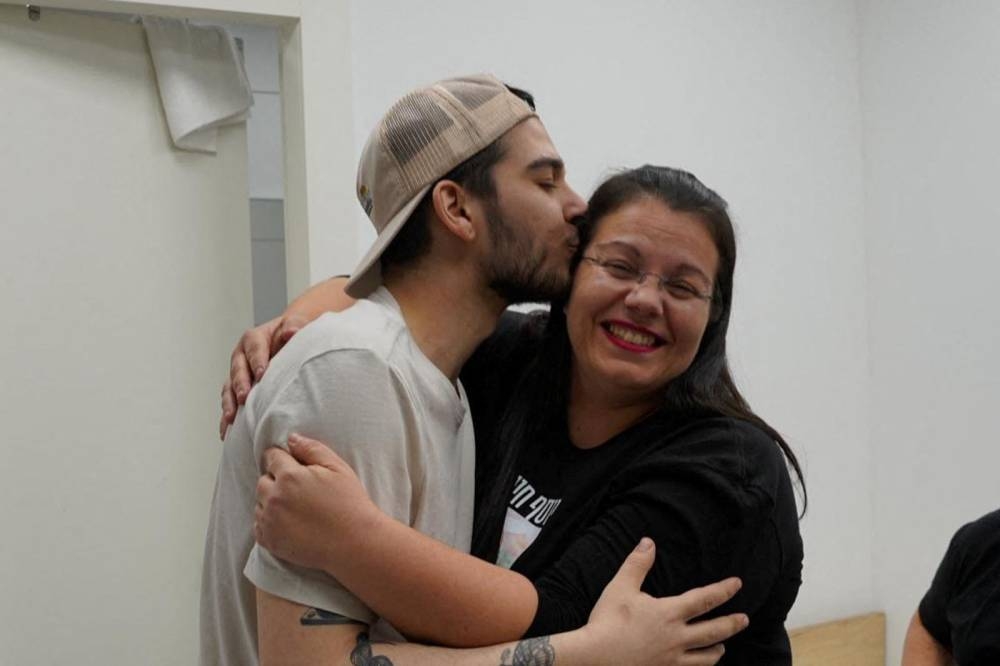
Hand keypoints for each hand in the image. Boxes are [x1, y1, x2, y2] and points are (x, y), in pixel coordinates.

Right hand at [219, 313, 308, 438]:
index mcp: (255, 338)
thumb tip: (291, 331)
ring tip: (231, 417)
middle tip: (243, 397)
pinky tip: (226, 430)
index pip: (255, 348)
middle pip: (238, 369)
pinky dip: (227, 415)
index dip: (257, 360)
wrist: (289, 340)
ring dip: (229, 402)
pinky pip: (229, 401)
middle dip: (240, 384)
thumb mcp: (296, 325)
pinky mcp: (237, 388)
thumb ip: (294, 326)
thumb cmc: (293, 334)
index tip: (261, 373)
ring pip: (229, 386)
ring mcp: (238, 372)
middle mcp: (242, 355)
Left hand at [254, 433, 378, 570]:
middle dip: (277, 479)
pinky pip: (259, 524)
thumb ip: (312, 448)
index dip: (284, 458)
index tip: (294, 465)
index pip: (272, 456)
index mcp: (289, 476)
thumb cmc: (349, 503)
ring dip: (272, 500)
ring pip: (260, 502)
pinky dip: (269, 521)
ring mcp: (269, 521)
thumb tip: (291, 439)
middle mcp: (274, 498)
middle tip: (299, 488)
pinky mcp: (270, 541)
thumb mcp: (338, 467)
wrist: (355, 544)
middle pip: (263, 479)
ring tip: (297, 507)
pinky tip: (290, 522)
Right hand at [584, 538, 747, 665]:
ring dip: (717, 650)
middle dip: (732, 624)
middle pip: (714, 631)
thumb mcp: (620, 587)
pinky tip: (698, 665)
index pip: (704, 599)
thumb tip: (648, 542)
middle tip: (744, 619)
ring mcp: (671, 660)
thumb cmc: (607, 621)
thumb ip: (637, 564)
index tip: (737, 584)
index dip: (723, 590)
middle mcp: (676, 638)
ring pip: (705, 657)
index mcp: (668, 614)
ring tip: (723, 647)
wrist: (595, 658)